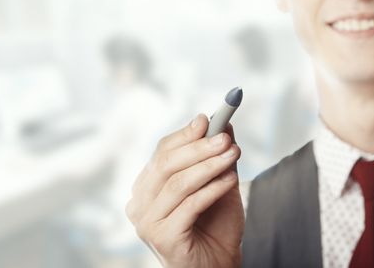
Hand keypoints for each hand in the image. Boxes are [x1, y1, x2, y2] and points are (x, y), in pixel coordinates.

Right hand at [126, 114, 243, 267]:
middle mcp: (139, 203)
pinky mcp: (163, 238)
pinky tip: (232, 180)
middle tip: (226, 138)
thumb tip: (224, 122)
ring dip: (209, 165)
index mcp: (146, 187)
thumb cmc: (214, 225)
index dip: (185, 134)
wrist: (218, 265)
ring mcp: (147, 223)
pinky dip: (213, 189)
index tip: (208, 120)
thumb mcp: (217, 183)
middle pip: (166, 164)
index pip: (161, 152)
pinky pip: (190, 205)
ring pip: (178, 183)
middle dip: (199, 147)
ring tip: (234, 154)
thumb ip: (215, 156)